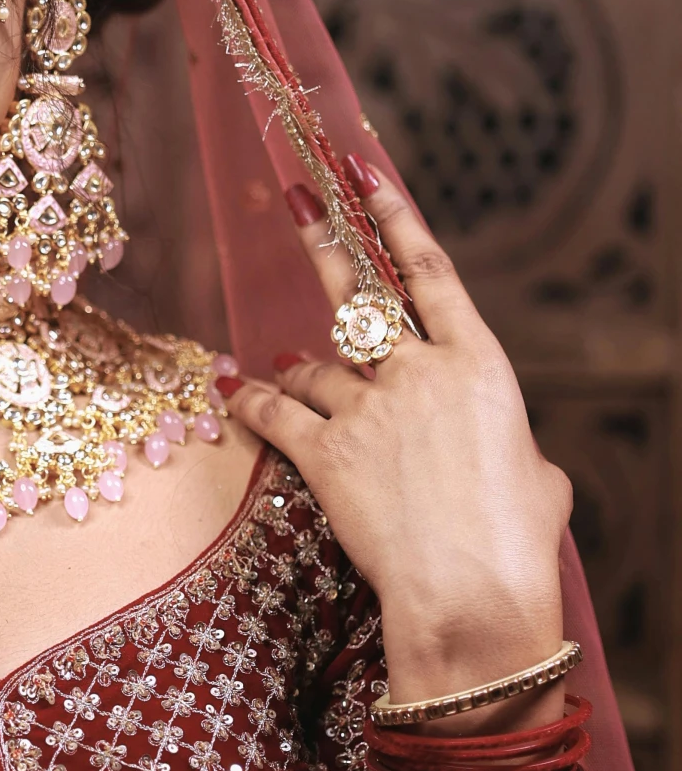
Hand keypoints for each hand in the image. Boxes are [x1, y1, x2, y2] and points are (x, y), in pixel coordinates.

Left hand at [216, 156, 570, 695]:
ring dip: (299, 367)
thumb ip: (515, 446)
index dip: (395, 221)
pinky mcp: (325, 454)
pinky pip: (276, 413)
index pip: (431, 274)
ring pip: (315, 365)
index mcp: (480, 367)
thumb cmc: (516, 542)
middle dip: (327, 244)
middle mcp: (419, 374)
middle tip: (298, 200)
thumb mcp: (538, 479)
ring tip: (285, 368)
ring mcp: (368, 411)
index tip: (367, 177)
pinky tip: (232, 391)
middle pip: (359, 296)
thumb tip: (511, 455)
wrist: (470, 592)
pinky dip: (250, 401)